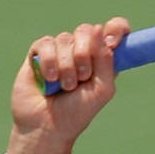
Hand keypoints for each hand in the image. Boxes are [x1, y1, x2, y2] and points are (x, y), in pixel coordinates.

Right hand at [7, 18, 130, 153]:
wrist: (48, 125)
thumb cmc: (78, 111)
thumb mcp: (102, 89)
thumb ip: (106, 61)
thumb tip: (99, 30)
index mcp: (103, 58)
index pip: (114, 29)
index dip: (116, 28)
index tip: (112, 42)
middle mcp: (82, 50)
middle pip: (87, 30)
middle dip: (85, 55)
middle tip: (83, 78)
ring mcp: (60, 51)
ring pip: (65, 39)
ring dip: (67, 66)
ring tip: (65, 86)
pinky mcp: (38, 53)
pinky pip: (45, 43)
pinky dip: (49, 62)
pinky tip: (49, 79)